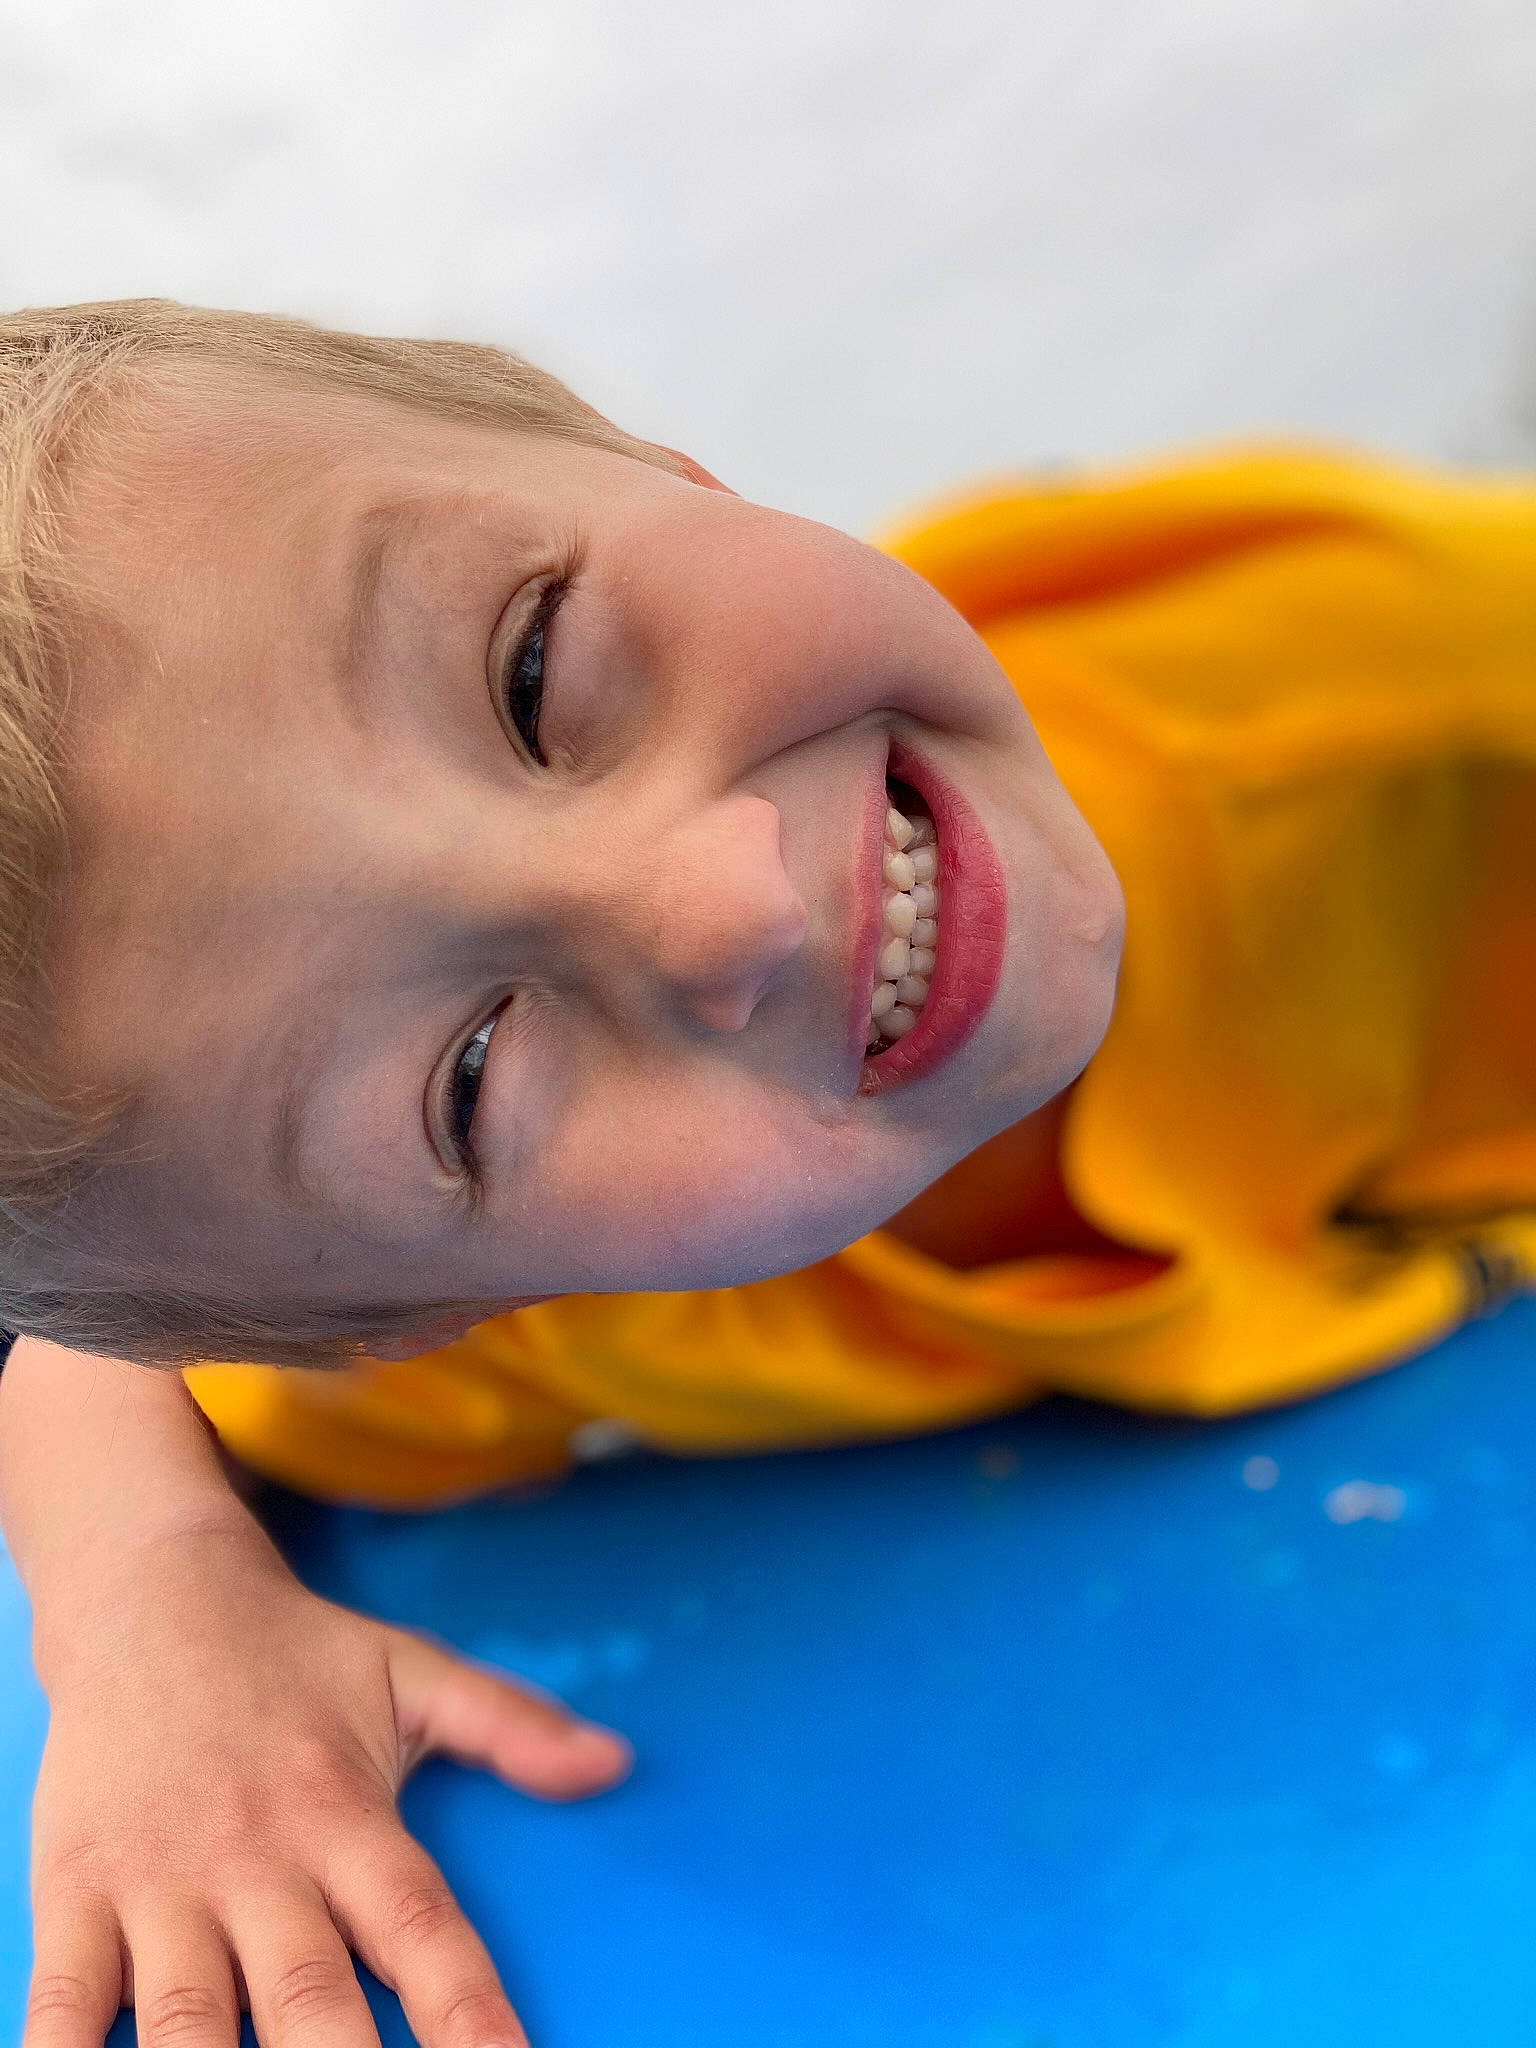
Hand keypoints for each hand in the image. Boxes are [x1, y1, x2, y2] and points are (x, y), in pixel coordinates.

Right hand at [23, 1517, 629, 2046]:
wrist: (147, 1591)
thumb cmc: (293, 1652)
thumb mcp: (412, 1672)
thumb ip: (512, 1724)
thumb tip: (615, 1762)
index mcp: (346, 1814)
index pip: (422, 1931)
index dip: (468, 2015)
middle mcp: (258, 1857)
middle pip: (310, 1999)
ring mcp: (160, 1881)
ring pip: (189, 2023)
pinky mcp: (72, 1891)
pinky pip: (63, 2002)